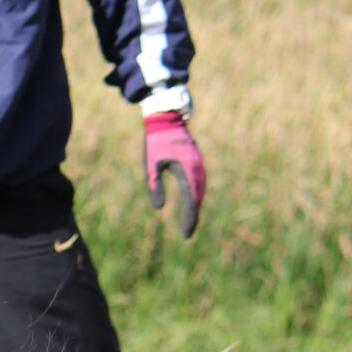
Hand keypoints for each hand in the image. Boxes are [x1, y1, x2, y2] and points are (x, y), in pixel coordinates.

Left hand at [144, 113, 205, 237]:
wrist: (166, 118)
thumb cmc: (155, 141)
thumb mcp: (150, 164)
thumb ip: (154, 185)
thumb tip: (160, 208)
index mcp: (186, 169)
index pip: (190, 199)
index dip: (189, 218)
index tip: (186, 233)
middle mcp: (196, 167)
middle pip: (198, 196)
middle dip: (193, 215)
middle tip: (187, 233)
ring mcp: (198, 162)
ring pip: (200, 189)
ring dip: (196, 205)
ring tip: (190, 221)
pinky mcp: (196, 159)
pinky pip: (199, 180)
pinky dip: (197, 194)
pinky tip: (193, 201)